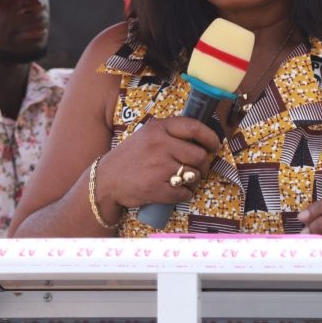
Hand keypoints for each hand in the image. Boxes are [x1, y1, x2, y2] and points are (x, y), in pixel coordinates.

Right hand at [96, 117, 220, 211]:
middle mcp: (159, 145)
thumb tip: (203, 140)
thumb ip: (171, 133)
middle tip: (198, 168)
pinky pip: (184, 193)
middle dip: (203, 164)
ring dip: (194, 180)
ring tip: (183, 179)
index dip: (211, 138)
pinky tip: (176, 191)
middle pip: (199, 155)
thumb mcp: (147, 135)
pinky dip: (184, 194)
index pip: (195, 128)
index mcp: (158, 129)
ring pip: (194, 175)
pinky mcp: (157, 188)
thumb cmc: (131, 157)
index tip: (215, 145)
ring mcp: (158, 167)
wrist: (106, 180)